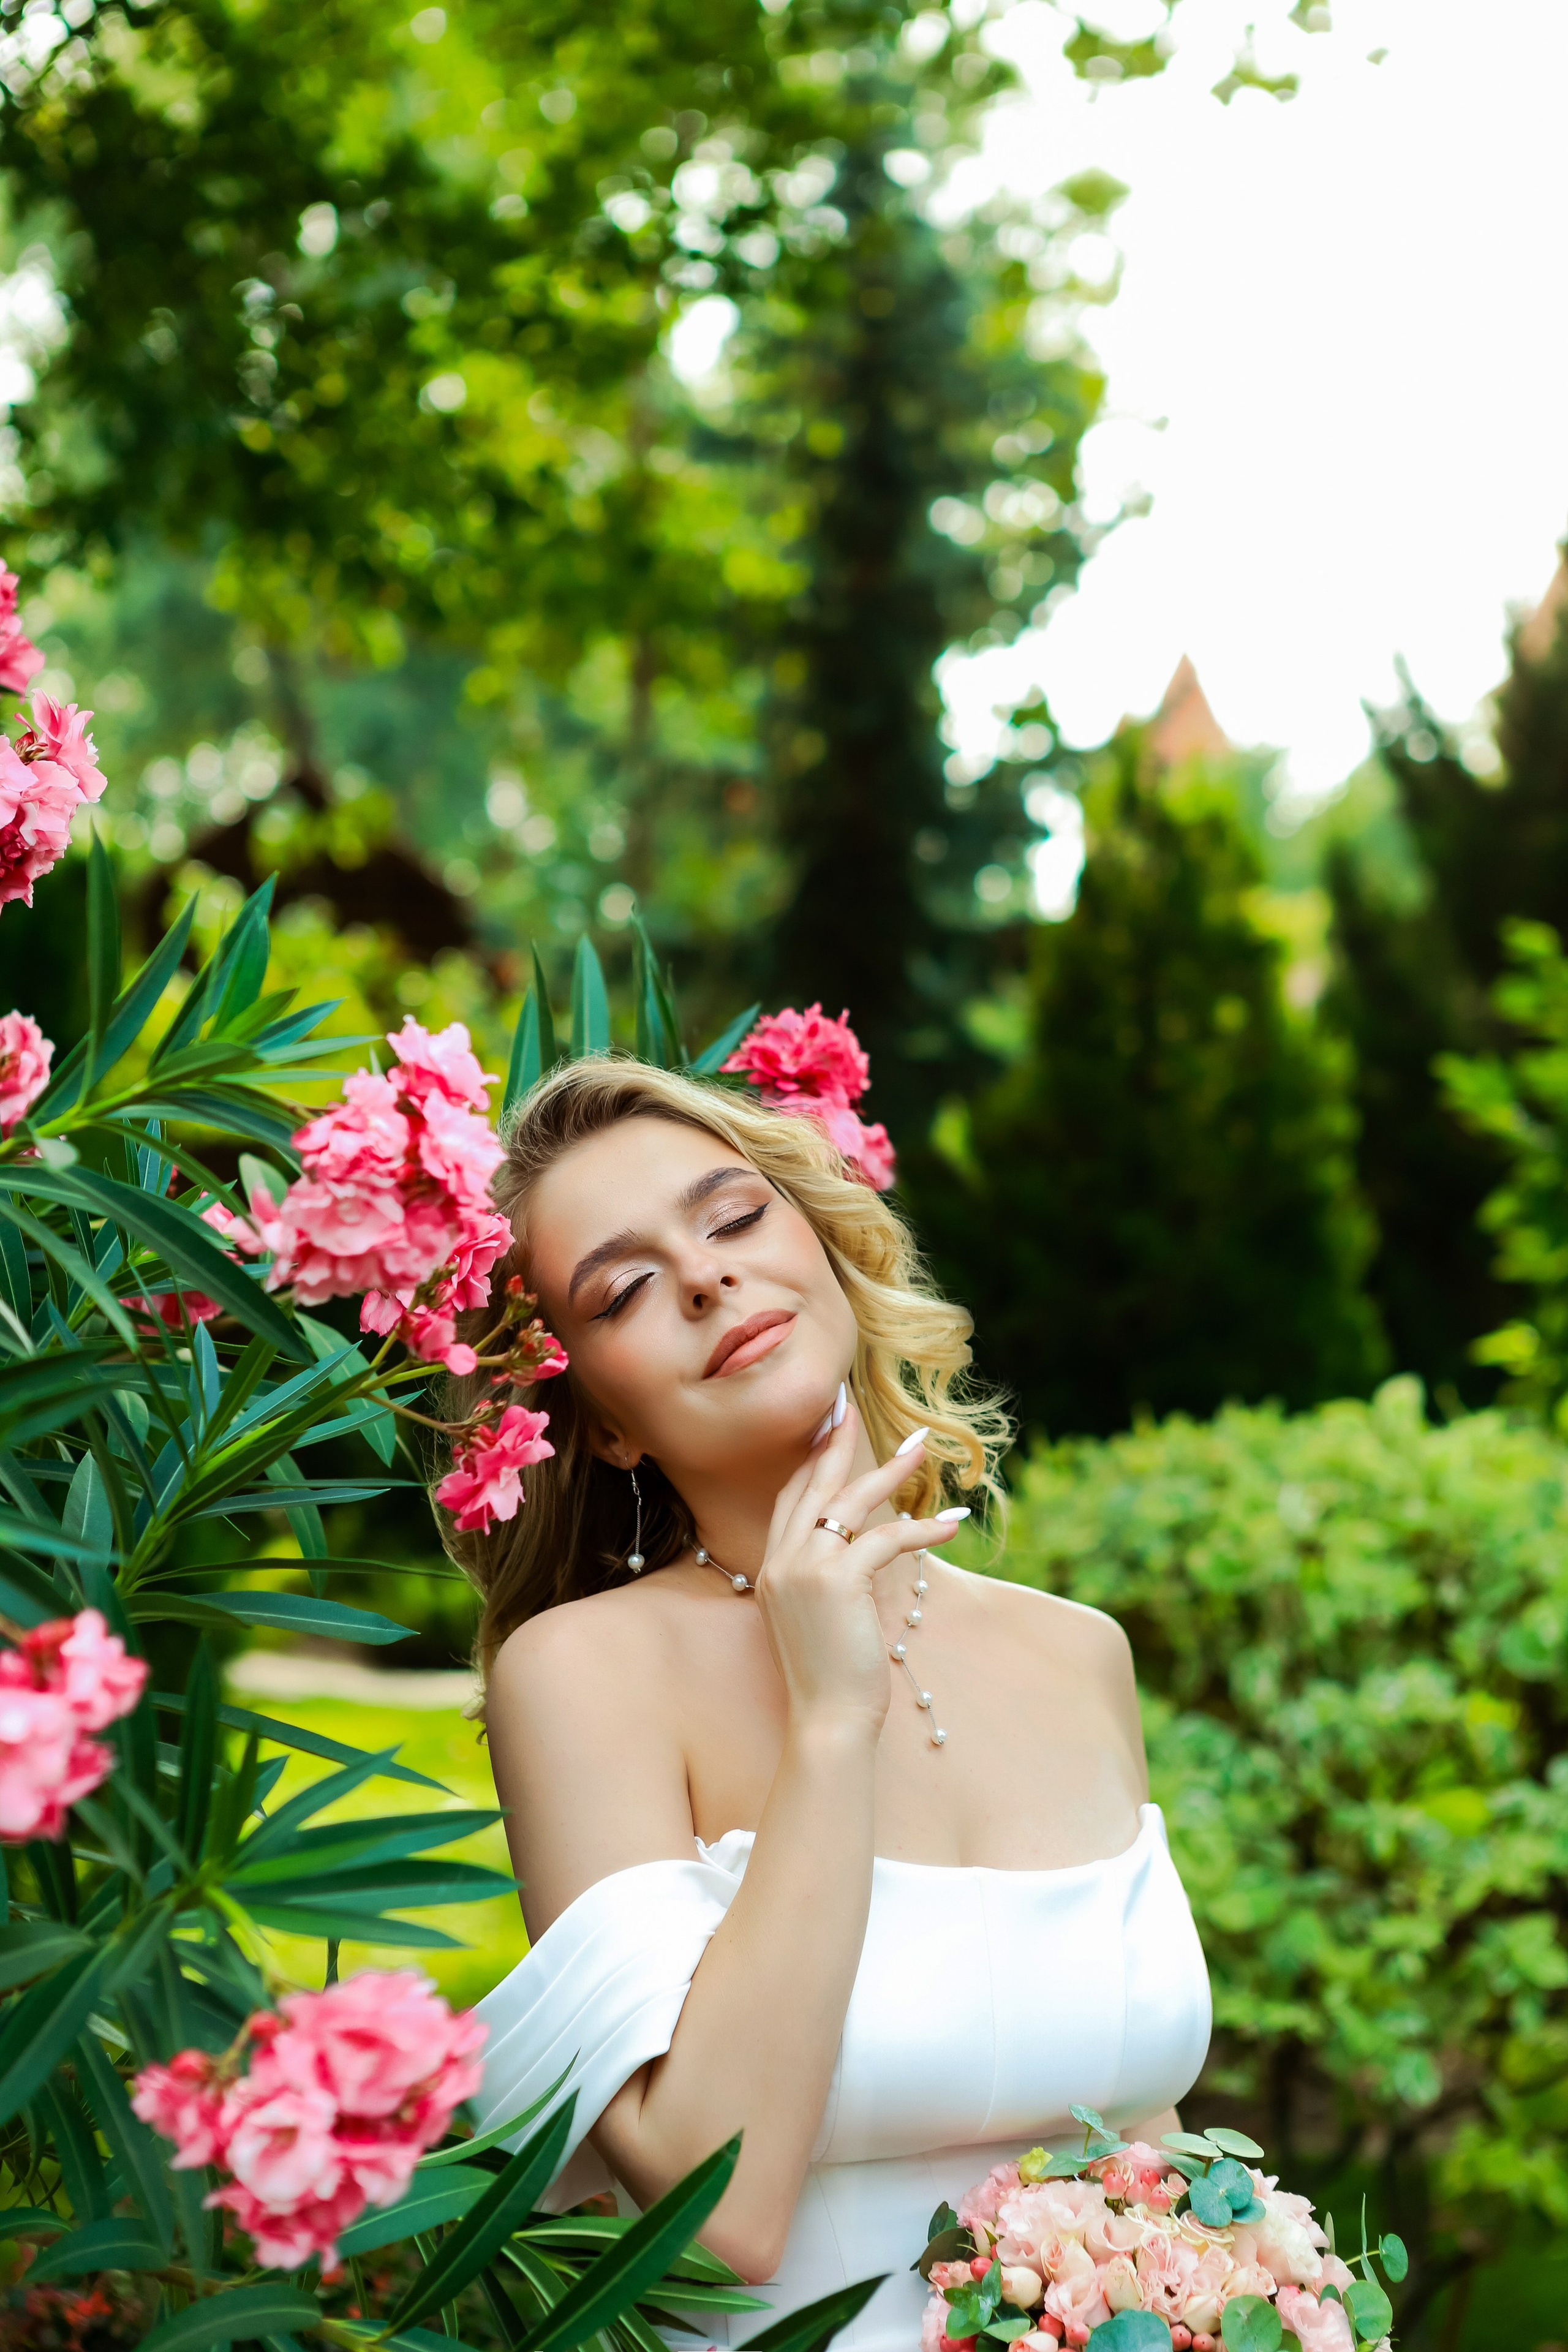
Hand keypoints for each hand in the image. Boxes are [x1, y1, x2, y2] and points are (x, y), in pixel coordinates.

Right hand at [751, 1398, 960, 1739]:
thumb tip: (860, 1554)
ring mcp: (804, 1569)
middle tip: (854, 1407)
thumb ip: (826, 1580)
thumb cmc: (829, 1678)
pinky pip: (884, 1538)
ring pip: (849, 1502)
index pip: (790, 1500)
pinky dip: (919, 1528)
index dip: (810, 1463)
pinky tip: (949, 1526)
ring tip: (919, 1448)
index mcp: (771, 1569)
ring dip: (889, 1472)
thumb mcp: (817, 1619)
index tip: (829, 1432)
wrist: (826, 1720)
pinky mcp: (838, 1581)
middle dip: (836, 1444)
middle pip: (812, 1487)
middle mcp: (781, 1562)